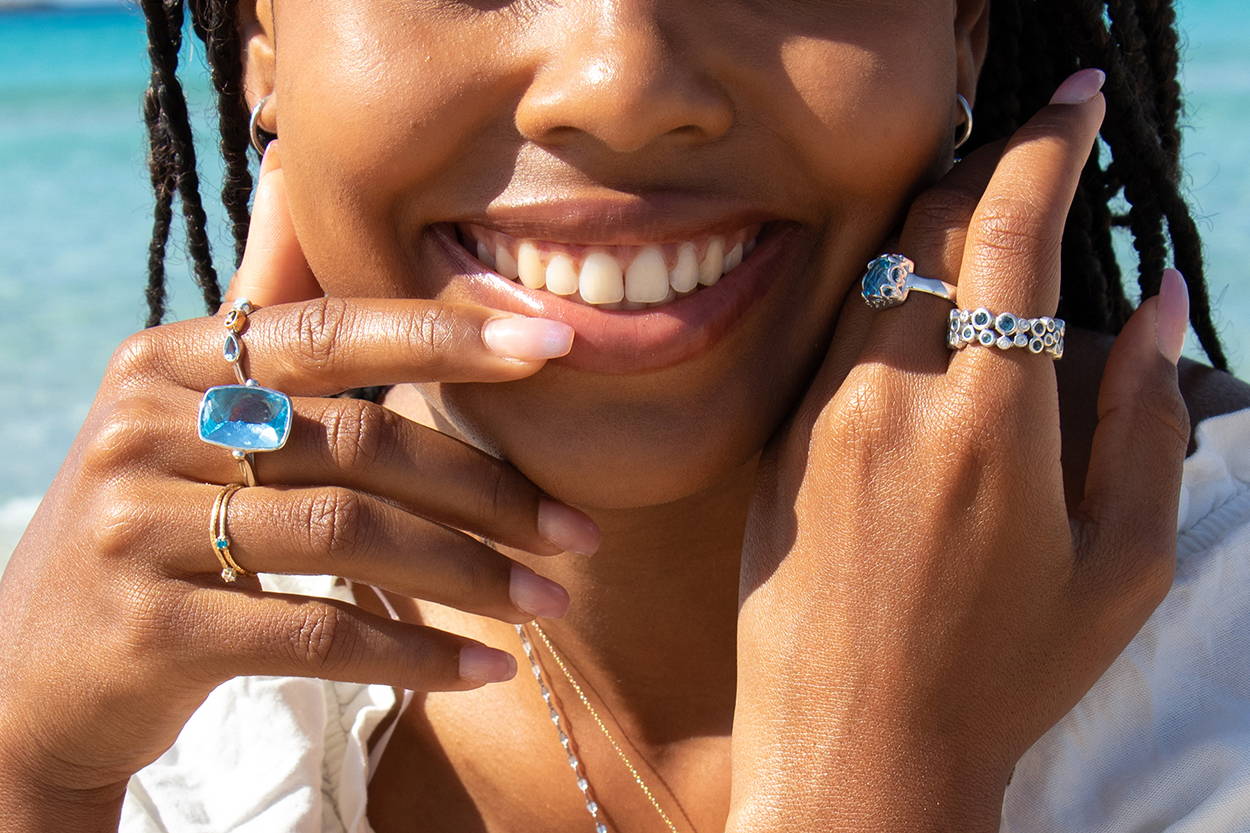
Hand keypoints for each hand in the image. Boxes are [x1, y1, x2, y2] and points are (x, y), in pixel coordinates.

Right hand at [0, 143, 599, 815]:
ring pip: (351, 534)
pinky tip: (482, 667)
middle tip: (577, 531)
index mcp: (171, 362)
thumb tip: (444, 328)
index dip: (448, 335)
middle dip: (487, 488)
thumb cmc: (156, 538)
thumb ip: (288, 385)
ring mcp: (139, 526)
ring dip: (471, 574)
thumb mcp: (196, 441)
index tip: (556, 345)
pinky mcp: (154, 624)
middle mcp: (148, 428)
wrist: (33, 675)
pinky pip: (317, 631)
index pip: (330, 331)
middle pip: (358, 440)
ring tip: (550, 603)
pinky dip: (411, 652)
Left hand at [727, 69, 1190, 830]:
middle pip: (929, 228)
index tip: (1074, 103)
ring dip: (929, 225)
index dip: (1047, 145)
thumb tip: (1157, 301)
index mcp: (991, 423)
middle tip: (1031, 146)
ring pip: (873, 273)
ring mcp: (816, 421)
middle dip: (986, 164)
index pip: (1010, 229)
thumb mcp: (1120, 564)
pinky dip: (883, 296)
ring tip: (980, 213)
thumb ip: (1145, 417)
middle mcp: (889, 400)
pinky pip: (833, 337)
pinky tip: (916, 306)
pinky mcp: (774, 449)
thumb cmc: (1004, 674)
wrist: (855, 752)